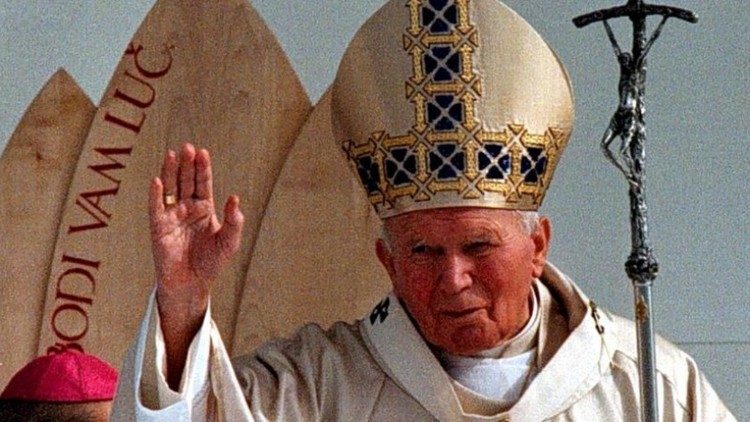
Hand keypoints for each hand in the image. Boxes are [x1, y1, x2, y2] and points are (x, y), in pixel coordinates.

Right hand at [148, 143, 243, 387]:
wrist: (192, 284)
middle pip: (186, 181)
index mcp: (204, 208)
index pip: (203, 183)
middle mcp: (187, 208)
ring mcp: (171, 216)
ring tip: (173, 154)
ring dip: (171, 172)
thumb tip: (235, 198)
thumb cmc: (211, 262)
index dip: (203, 168)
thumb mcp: (229, 241)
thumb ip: (234, 220)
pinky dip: (156, 194)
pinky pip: (156, 207)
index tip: (203, 152)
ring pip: (171, 189)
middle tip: (188, 147)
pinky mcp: (158, 227)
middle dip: (187, 164)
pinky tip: (159, 180)